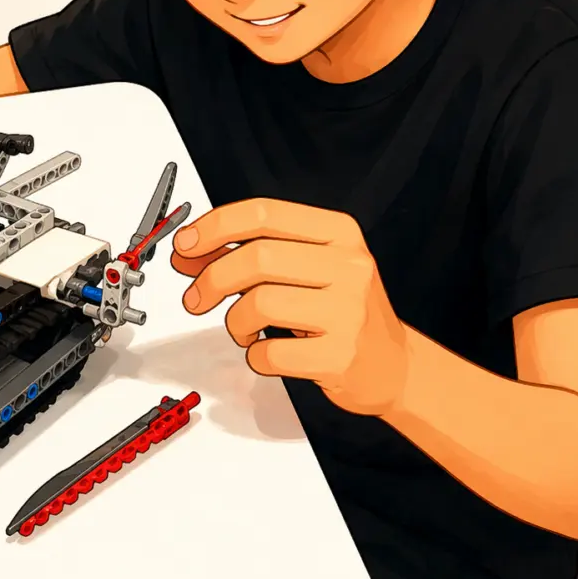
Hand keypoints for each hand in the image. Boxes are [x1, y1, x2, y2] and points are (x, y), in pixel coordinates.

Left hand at [172, 198, 409, 416]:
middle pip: (257, 257)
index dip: (214, 226)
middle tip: (196, 296)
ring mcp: (348, 311)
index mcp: (338, 232)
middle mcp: (348, 265)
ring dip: (234, 321)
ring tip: (243, 328)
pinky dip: (255, 355)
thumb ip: (249, 253)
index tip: (186, 244)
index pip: (263, 214)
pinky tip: (265, 351)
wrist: (391, 364)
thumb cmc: (341, 311)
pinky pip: (272, 352)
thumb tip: (190, 251)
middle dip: (212, 278)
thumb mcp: (305, 268)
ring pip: (260, 303)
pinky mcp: (341, 355)